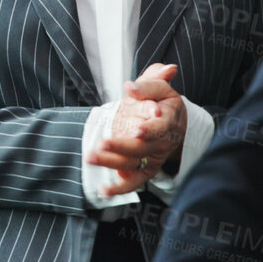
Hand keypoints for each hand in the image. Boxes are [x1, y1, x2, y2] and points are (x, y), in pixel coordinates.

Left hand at [88, 64, 186, 195]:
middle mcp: (162, 141)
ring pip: (134, 163)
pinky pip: (134, 181)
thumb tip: (164, 70)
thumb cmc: (161, 100)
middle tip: (101, 143)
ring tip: (91, 157)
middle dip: (121, 146)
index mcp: (168, 119)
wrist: (171, 121)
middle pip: (142, 148)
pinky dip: (120, 188)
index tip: (137, 130)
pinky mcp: (145, 168)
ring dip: (112, 163)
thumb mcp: (159, 86)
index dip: (150, 129)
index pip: (161, 127)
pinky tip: (103, 191)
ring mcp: (153, 157)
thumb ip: (154, 80)